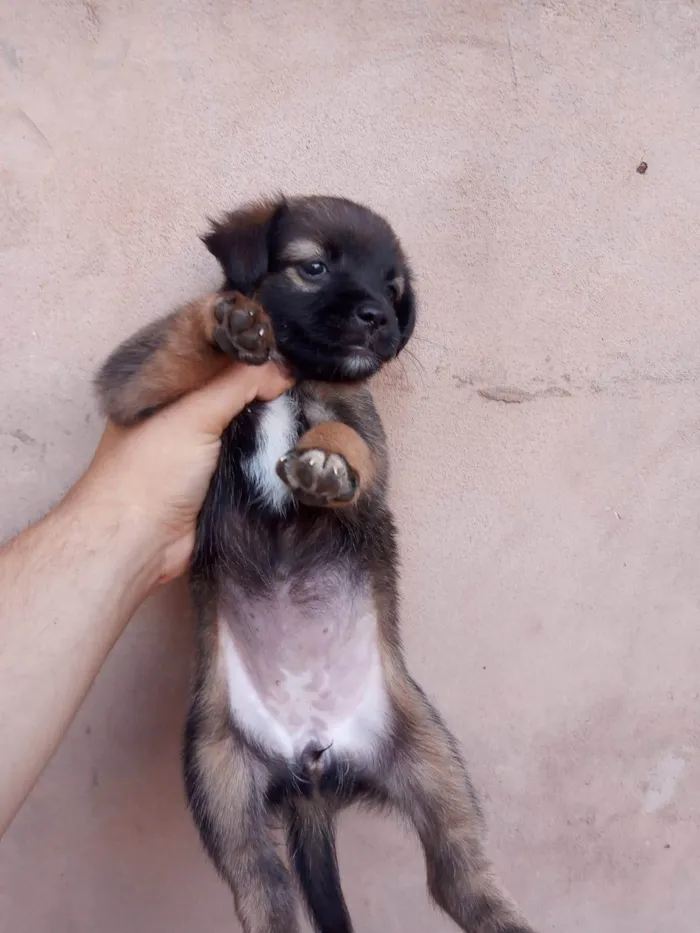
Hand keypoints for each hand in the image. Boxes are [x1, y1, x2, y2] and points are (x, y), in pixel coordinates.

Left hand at [72, 361, 292, 587]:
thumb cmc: (151, 471)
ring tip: (307, 404)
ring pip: (243, 425)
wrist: (140, 543)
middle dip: (262, 387)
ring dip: (270, 422)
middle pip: (229, 391)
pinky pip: (248, 458)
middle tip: (301, 375)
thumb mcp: (194, 414)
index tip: (281, 345)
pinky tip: (296, 439)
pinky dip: (269, 452)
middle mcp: (178, 416)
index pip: (208, 357)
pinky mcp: (215, 482)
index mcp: (161, 390)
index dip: (242, 350)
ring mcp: (197, 451)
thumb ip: (239, 384)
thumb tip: (284, 371)